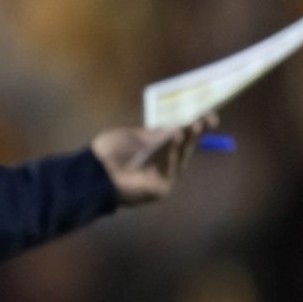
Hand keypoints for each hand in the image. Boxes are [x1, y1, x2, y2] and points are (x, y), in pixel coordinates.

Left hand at [91, 115, 216, 205]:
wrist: (94, 172)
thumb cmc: (109, 151)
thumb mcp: (132, 135)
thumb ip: (154, 132)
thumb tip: (177, 124)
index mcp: (158, 148)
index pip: (181, 136)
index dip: (194, 126)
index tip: (208, 114)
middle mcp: (165, 162)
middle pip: (186, 146)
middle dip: (196, 132)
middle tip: (207, 118)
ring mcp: (165, 176)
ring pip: (181, 155)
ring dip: (188, 139)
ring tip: (194, 124)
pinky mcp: (162, 187)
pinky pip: (171, 167)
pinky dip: (174, 152)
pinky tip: (177, 136)